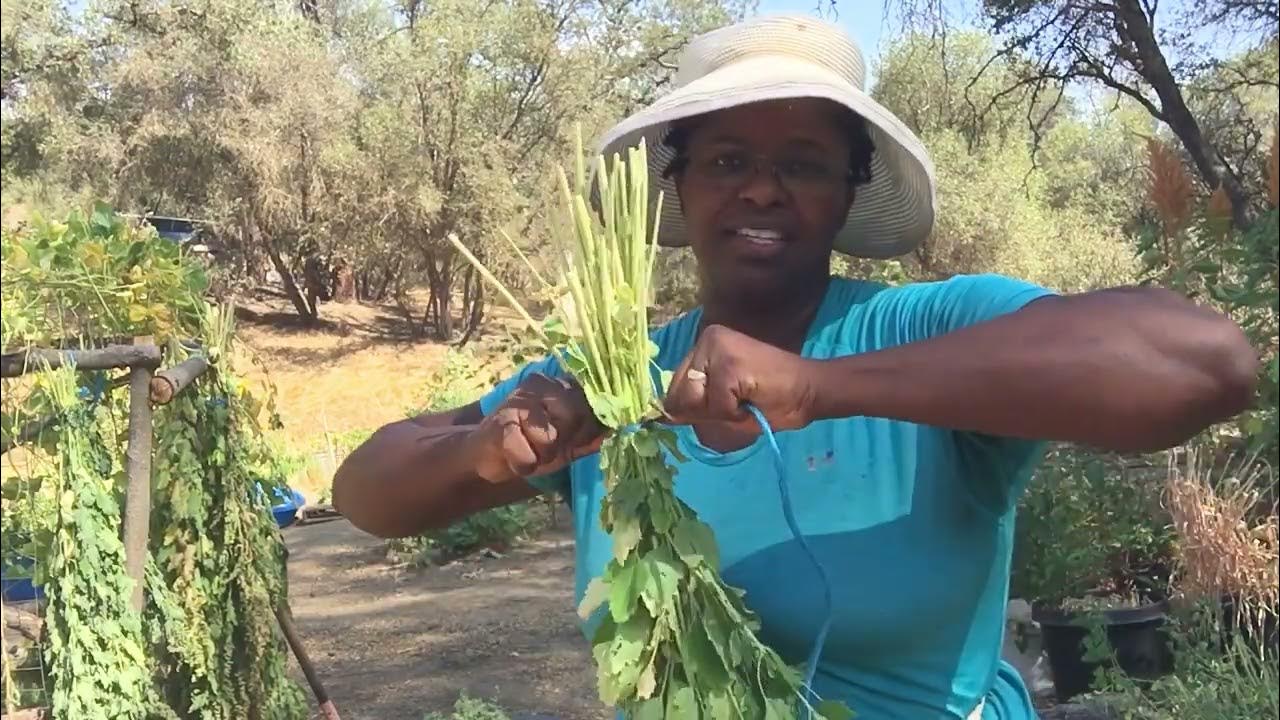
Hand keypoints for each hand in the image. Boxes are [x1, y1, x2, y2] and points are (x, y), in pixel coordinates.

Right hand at [470, 373, 605, 483]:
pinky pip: (526, 454)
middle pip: (576, 415)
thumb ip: (592, 435)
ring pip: (550, 438)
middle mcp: (542, 384)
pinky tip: (514, 456)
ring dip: (542, 456)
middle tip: (549, 448)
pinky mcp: (501, 422)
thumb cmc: (532, 445)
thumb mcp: (568, 442)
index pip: (593, 400)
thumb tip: (618, 429)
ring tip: (530, 450)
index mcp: (562, 385)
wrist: (487, 454)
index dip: (589, 428)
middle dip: (565, 442)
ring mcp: (520, 400)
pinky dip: (523, 464)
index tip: (576, 442)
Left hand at [663, 324, 819, 431]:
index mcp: (703, 345)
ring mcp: (717, 347)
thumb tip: (658, 416)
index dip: (691, 407)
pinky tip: (754, 398)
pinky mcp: (729, 362)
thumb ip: (692, 404)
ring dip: (720, 412)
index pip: (673, 386)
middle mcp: (707, 339)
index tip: (724, 404)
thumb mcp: (722, 402)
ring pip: (693, 399)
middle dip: (706, 410)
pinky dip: (734, 413)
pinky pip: (715, 404)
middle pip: (678, 394)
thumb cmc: (771, 399)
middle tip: (739, 402)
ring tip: (746, 400)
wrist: (810, 391)